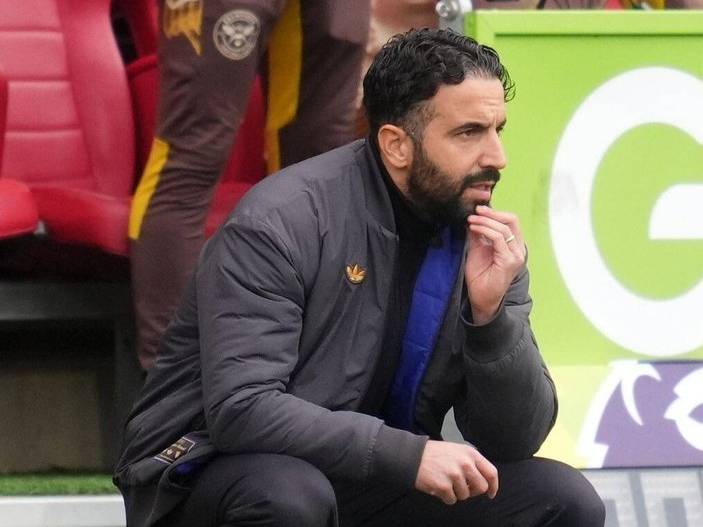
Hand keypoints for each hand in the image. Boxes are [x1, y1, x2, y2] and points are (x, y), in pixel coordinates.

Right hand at [415, 440, 498, 504]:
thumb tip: (484, 481)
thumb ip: (472, 462)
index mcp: (470, 453)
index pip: (491, 472)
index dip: (493, 486)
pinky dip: (445, 497)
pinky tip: (438, 486)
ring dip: (456, 493)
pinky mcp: (444, 486)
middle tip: (463, 488)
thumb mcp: (457, 450)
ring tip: (445, 482)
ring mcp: (454, 475)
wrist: (413, 456)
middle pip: (481, 487)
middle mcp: (465, 463)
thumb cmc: (435, 454)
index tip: (491, 493)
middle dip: (473, 491)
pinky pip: (452, 500)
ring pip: (465, 495)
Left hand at [466, 206, 525, 323]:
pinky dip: (485, 230)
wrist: (481, 298)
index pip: (511, 221)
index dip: (495, 212)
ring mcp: (516, 255)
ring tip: (471, 220)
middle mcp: (518, 249)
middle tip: (476, 211)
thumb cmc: (480, 276)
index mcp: (513, 245)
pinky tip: (474, 228)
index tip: (478, 209)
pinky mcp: (509, 261)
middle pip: (512, 220)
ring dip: (486, 221)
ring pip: (505, 228)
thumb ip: (478, 235)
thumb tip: (473, 218)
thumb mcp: (477, 250)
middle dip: (492, 213)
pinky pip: (499, 239)